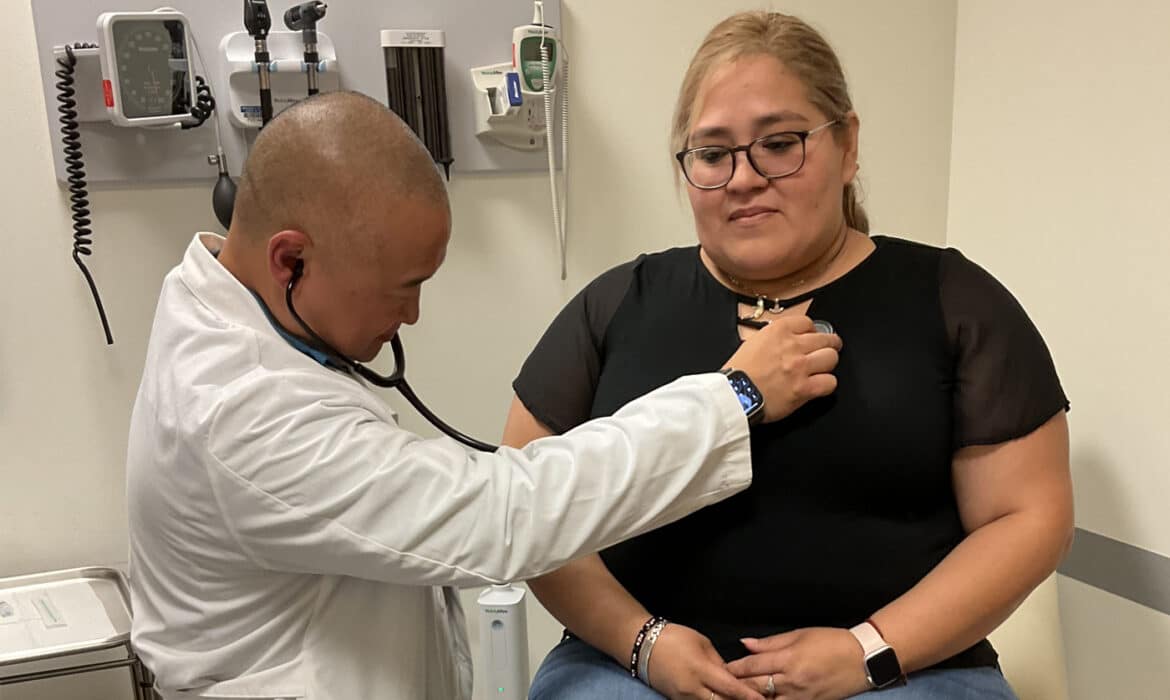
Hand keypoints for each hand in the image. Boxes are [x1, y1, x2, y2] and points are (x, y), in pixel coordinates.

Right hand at [646, 624, 765, 699]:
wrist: (642, 644)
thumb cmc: (673, 637)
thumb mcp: (702, 643)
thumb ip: (719, 662)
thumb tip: (731, 677)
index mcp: (701, 670)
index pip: (731, 688)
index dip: (749, 696)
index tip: (763, 699)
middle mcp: (693, 689)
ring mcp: (684, 698)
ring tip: (738, 699)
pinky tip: (719, 698)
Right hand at [722, 315, 841, 422]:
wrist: (733, 394)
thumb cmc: (738, 373)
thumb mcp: (752, 343)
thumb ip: (773, 339)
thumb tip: (786, 341)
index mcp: (778, 331)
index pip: (807, 322)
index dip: (812, 330)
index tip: (811, 336)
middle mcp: (792, 346)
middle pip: (826, 339)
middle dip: (829, 345)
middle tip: (830, 349)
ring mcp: (800, 367)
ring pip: (831, 358)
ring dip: (828, 364)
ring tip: (824, 368)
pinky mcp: (804, 388)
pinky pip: (830, 382)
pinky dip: (827, 384)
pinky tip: (820, 385)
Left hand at [724, 628, 870, 699]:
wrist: (863, 659)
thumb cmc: (831, 641)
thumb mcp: (800, 634)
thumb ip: (770, 643)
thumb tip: (745, 644)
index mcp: (788, 659)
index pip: (752, 667)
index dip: (734, 669)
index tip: (720, 670)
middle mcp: (792, 681)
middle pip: (756, 687)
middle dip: (737, 687)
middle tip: (721, 686)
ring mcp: (801, 696)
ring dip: (752, 699)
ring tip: (738, 697)